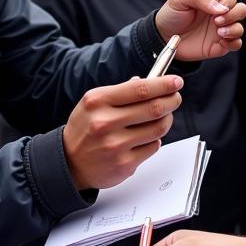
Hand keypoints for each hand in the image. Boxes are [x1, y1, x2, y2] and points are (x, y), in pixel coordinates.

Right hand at [63, 76, 182, 190]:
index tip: (176, 82)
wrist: (70, 163)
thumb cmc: (85, 128)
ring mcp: (115, 145)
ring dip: (166, 120)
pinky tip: (146, 136)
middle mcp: (105, 122)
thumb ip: (121, 92)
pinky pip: (152, 147)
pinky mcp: (124, 164)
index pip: (140, 89)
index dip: (163, 84)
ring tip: (163, 116)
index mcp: (98, 101)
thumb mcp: (94, 103)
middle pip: (154, 108)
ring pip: (158, 128)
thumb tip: (150, 82)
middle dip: (171, 100)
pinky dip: (155, 139)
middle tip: (175, 98)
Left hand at [155, 0, 245, 60]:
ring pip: (240, 23)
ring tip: (219, 31)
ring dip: (234, 27)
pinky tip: (222, 41)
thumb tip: (220, 8)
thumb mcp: (178, 0)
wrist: (163, 39)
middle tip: (215, 19)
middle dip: (232, 11)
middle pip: (238, 5)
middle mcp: (217, 11)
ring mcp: (220, 27)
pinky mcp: (220, 44)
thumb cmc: (171, 16)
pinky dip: (234, 41)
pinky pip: (237, 42)